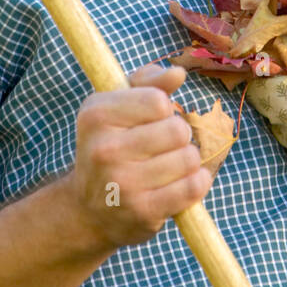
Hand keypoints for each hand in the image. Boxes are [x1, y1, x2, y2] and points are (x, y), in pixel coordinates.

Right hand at [64, 63, 212, 248]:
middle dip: (179, 136)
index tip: (150, 122)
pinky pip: (192, 187)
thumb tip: (178, 74)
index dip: (163, 110)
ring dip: (188, 160)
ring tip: (170, 166)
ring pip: (188, 158)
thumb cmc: (112, 146)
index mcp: (95, 115)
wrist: (88, 210)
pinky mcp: (142, 211)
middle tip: (163, 147)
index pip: (158, 101)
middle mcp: (104, 149)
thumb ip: (149, 82)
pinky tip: (185, 181)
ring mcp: (122, 183)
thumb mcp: (118, 107)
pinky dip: (198, 181)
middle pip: (178, 129)